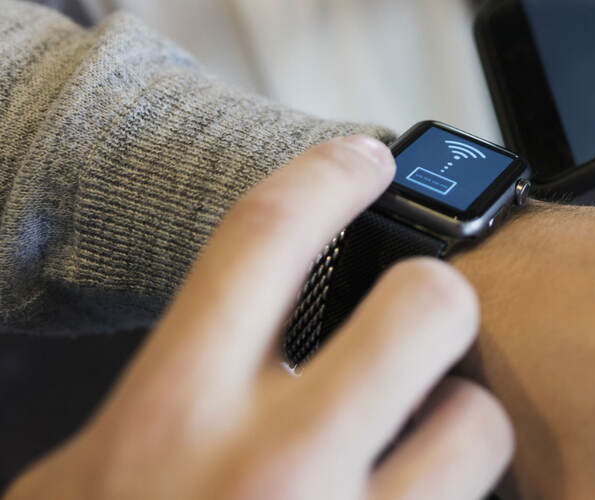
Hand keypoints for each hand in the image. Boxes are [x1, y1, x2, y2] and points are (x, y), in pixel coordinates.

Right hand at [7, 137, 511, 499]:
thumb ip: (171, 399)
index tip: (365, 158)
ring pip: (479, 420)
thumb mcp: (84, 486)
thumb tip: (257, 315)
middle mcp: (269, 469)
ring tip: (417, 459)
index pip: (268, 236)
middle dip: (430, 303)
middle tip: (415, 329)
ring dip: (458, 433)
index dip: (329, 172)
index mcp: (172, 416)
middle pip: (425, 303)